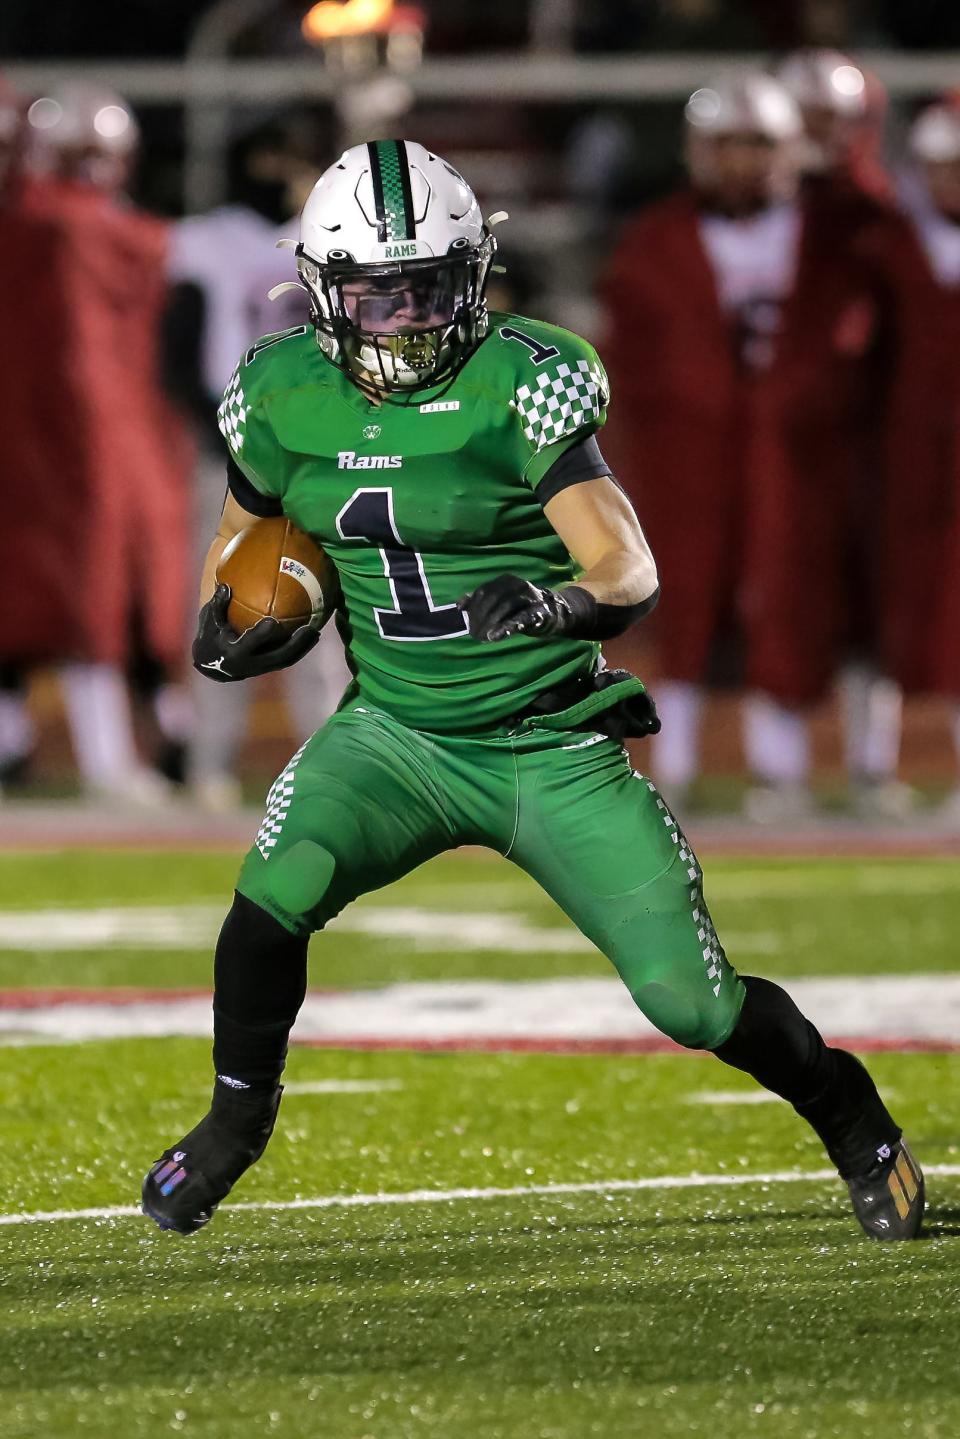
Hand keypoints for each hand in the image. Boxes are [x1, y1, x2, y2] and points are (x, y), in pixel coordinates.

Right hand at [192, 584, 319, 682]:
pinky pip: (287, 659)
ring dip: (303, 648)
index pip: (249, 644)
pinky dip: (300, 649)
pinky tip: (311, 635)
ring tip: (317, 632)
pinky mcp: (268, 668)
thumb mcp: (210, 620)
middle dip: (295, 644)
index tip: (273, 622)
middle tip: (310, 629)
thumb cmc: (211, 635)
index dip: (261, 635)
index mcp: (234, 652)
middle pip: (277, 656)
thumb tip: (226, 587)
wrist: (212, 666)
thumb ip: (218, 604)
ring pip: (286, 660)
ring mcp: (261, 669)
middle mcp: (250, 664)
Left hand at [459, 574, 580, 642]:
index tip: (465, 619)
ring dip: (492, 623)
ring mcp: (530, 597)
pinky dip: (507, 627)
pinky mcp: (539, 612)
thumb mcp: (499, 602)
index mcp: (506, 580)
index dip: (473, 606)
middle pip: (494, 598)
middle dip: (481, 617)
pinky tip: (496, 636)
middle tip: (474, 634)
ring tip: (482, 637)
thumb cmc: (519, 608)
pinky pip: (522, 619)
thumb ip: (480, 602)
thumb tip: (460, 606)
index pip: (484, 591)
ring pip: (507, 606)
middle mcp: (518, 584)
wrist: (550, 614)